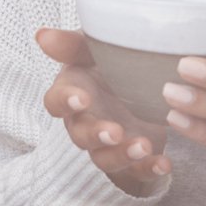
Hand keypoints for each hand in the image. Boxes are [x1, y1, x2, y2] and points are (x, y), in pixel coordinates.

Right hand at [36, 27, 171, 194]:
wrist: (141, 83)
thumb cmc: (109, 64)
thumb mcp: (94, 50)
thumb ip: (72, 45)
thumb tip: (42, 35)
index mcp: (72, 93)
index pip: (56, 102)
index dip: (66, 102)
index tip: (83, 98)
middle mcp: (84, 122)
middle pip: (81, 135)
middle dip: (96, 134)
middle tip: (115, 130)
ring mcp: (107, 144)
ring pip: (105, 158)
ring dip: (122, 155)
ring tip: (143, 146)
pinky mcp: (131, 158)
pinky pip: (136, 170)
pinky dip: (149, 169)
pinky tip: (163, 164)